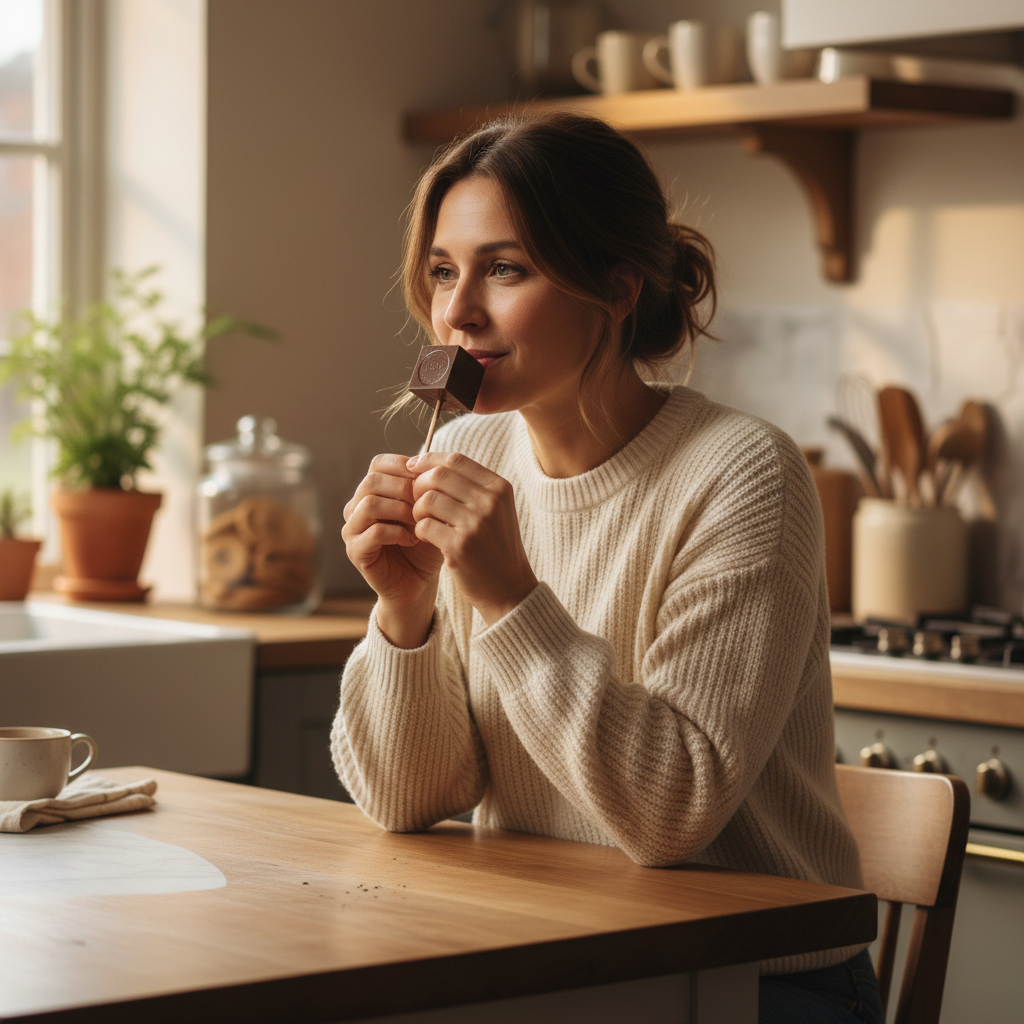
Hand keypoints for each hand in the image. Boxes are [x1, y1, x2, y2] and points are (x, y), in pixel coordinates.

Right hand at [342, 454, 443, 645]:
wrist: (419, 583)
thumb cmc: (426, 544)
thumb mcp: (430, 511)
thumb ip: (427, 487)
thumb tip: (433, 461)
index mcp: (372, 491)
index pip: (378, 463)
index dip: (404, 467)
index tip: (429, 479)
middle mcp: (356, 507)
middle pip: (372, 480)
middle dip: (404, 489)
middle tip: (427, 502)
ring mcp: (352, 529)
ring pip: (369, 504)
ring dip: (400, 510)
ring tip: (421, 521)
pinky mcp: (356, 552)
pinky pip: (373, 532)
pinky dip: (398, 532)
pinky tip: (415, 539)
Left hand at [407, 452, 537, 625]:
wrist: (509, 589)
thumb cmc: (495, 547)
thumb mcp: (495, 510)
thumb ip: (470, 486)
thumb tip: (427, 462)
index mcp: (499, 488)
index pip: (455, 459)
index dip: (429, 460)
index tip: (413, 468)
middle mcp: (490, 503)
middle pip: (438, 476)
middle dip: (418, 484)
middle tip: (414, 499)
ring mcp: (475, 525)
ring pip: (428, 499)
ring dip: (417, 509)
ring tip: (422, 521)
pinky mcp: (459, 547)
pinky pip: (424, 525)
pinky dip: (418, 530)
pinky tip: (425, 537)